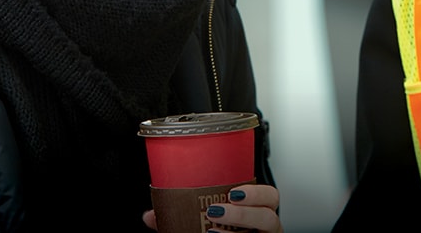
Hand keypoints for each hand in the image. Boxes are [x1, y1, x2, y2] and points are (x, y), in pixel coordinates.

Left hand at [141, 184, 282, 231]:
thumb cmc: (215, 231)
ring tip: (213, 229)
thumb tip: (150, 215)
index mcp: (256, 210)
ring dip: (238, 229)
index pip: (270, 196)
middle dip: (246, 212)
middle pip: (270, 215)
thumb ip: (179, 218)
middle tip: (219, 210)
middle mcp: (264, 229)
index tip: (233, 191)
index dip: (256, 192)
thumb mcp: (199, 223)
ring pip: (265, 230)